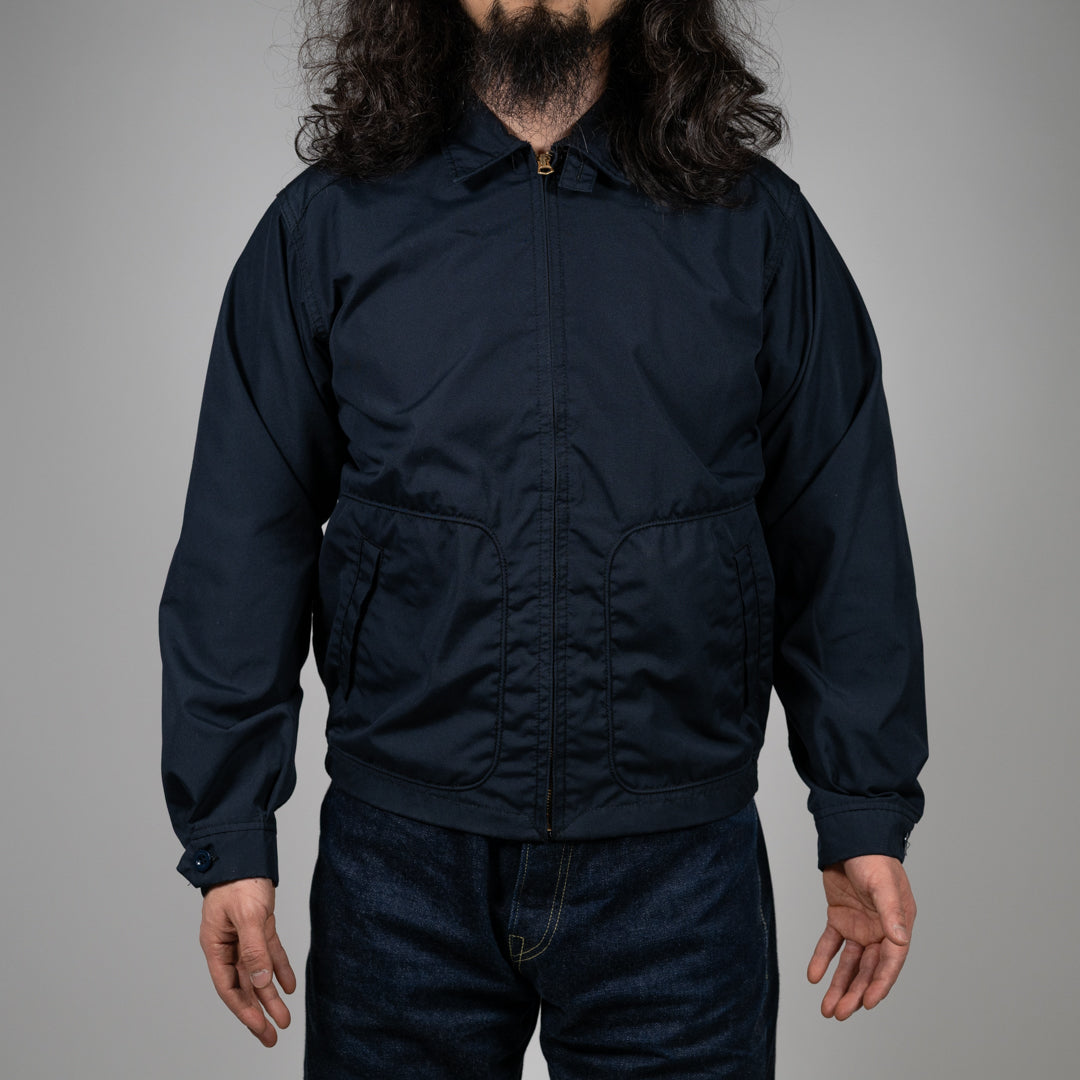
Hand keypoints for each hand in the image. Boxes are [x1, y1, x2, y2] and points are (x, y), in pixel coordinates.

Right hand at [198, 877, 296, 1045]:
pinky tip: (288, 986)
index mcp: (216, 946)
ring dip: (271, 995)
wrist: (244, 851)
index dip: (245, 1010)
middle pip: (244, 985)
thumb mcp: (247, 915)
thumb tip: (260, 980)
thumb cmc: (239, 880)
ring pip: (258, 972)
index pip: (229, 987)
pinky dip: (279, 969)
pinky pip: (269, 953)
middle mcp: (228, 945)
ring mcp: (243, 936)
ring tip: (284, 1018)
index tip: (261, 1028)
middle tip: (273, 1036)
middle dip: (259, 1011)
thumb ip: (254, 948)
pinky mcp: (258, 925)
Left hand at [807, 854, 915, 1020]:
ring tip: (827, 1008)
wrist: (850, 837)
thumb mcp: (883, 886)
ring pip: (850, 963)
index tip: (867, 1003)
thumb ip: (891, 913)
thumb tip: (900, 939)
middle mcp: (881, 930)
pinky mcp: (840, 917)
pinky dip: (822, 959)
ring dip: (839, 984)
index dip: (880, 983)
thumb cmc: (874, 859)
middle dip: (855, 992)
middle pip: (868, 969)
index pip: (890, 962)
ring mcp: (860, 926)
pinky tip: (813, 976)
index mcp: (899, 925)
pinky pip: (830, 943)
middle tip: (840, 1013)